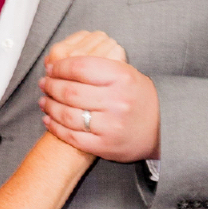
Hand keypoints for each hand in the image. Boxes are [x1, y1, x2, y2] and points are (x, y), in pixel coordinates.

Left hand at [39, 32, 160, 161]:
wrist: (163, 129)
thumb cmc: (139, 97)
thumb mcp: (127, 73)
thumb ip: (99, 66)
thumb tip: (62, 62)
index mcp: (122, 77)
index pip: (80, 67)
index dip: (60, 67)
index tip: (51, 68)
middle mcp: (117, 101)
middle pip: (70, 91)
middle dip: (51, 86)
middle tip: (44, 84)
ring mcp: (111, 126)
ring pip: (67, 115)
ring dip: (50, 107)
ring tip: (44, 101)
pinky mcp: (105, 146)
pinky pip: (72, 136)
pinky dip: (56, 128)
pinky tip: (49, 120)